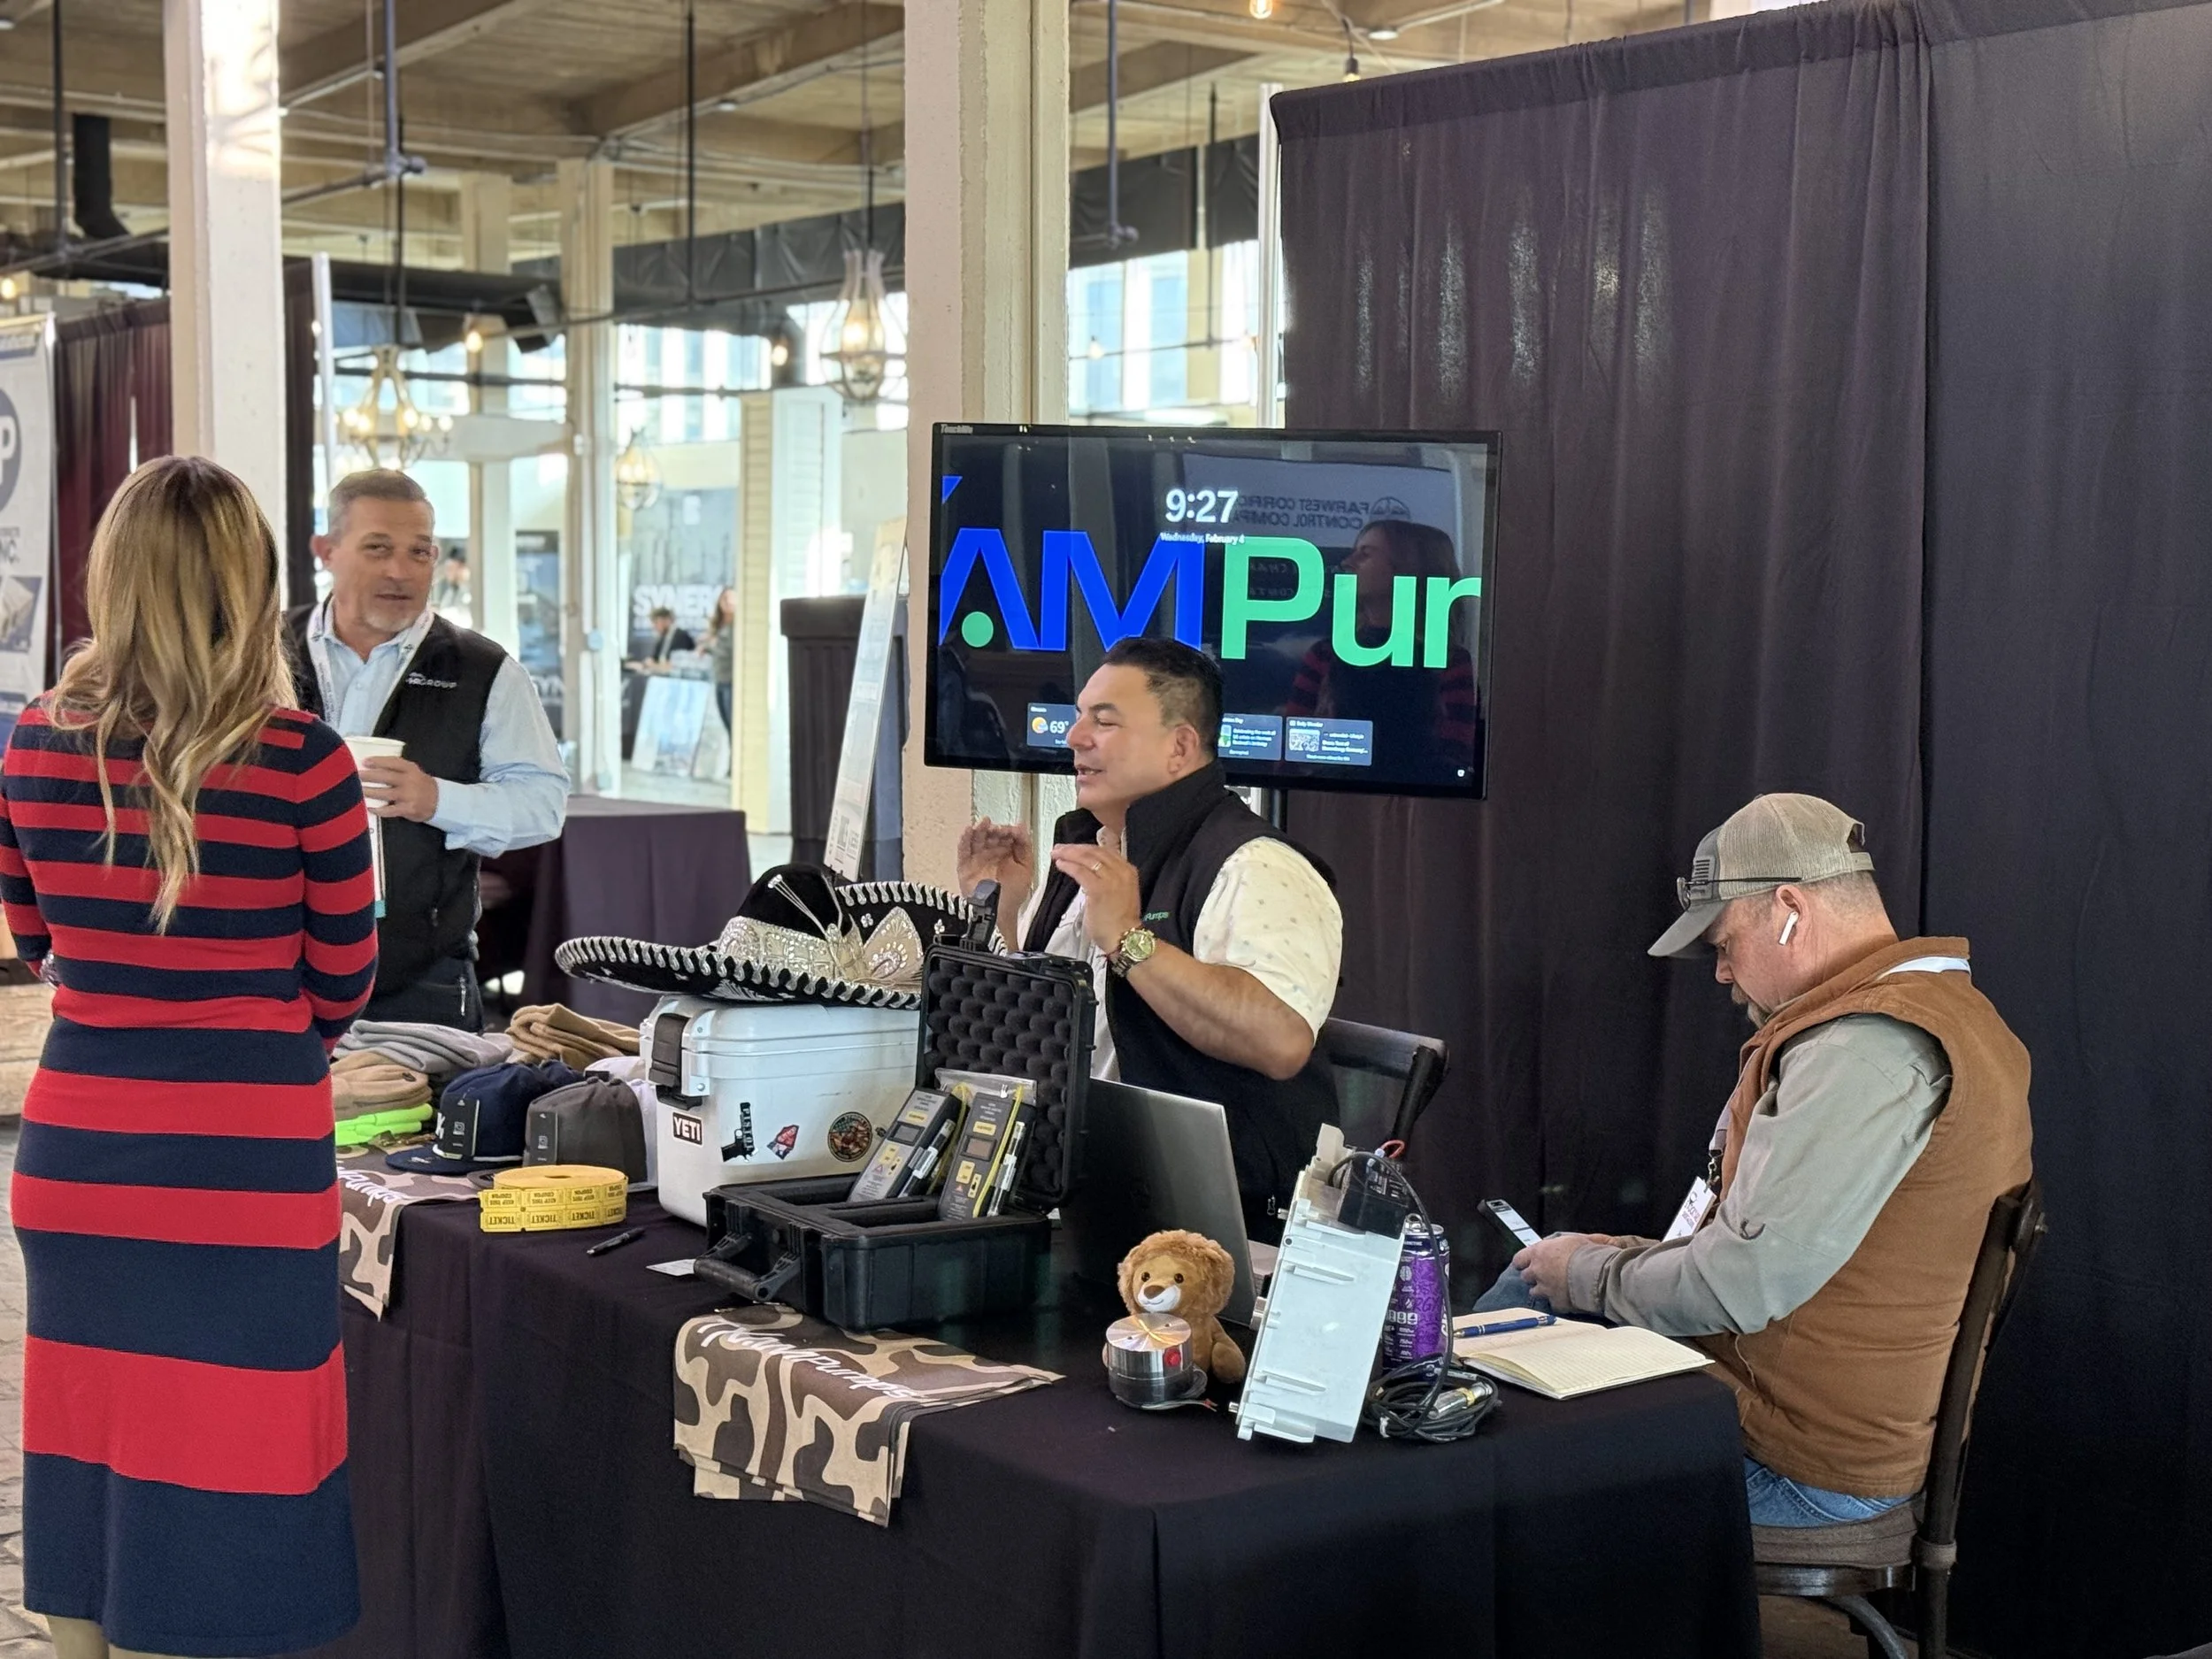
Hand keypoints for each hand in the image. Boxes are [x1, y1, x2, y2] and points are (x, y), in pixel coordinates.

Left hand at [360, 756, 440, 823]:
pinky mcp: (407, 809)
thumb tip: (371, 766)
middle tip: (356, 776)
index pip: (392, 762)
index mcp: (410, 769)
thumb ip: (396, 769)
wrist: (438, 801)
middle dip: (369, 776)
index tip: (365, 762)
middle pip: (385, 777)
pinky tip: (369, 808)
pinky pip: (389, 810)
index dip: (378, 761)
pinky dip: (378, 810)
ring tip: (358, 791)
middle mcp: (409, 781)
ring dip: (369, 792)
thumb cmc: (419, 784)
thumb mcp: (413, 772)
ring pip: (384, 793)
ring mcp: (408, 796)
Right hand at [955, 818, 1033, 903]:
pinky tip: (968, 830)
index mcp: (1005, 852)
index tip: (1012, 830)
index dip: (1008, 831)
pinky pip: (963, 850)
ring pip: (976, 839)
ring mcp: (977, 859)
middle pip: (989, 835)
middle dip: (994, 830)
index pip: (1005, 835)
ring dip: (980, 829)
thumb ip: (1024, 846)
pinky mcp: (965, 866)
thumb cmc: (1012, 895)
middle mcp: (990, 854)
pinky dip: (964, 839)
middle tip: (999, 829)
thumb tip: (1021, 827)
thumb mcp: (1025, 867)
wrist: (1000, 913)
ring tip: (984, 823)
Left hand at [1050, 839, 1141, 958]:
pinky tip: (1060, 865)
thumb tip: (1092, 872)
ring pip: (1086, 858)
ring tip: (1057, 853)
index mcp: (1128, 871)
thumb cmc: (1120, 921)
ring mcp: (1111, 879)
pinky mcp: (1098, 889)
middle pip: (1095, 851)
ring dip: (1069, 854)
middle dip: (1075, 848)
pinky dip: (1069, 866)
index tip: (1074, 848)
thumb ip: (1110, 879)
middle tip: (1060, 848)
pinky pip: (1080, 872)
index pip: (1105, 851)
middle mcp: (1121, 871)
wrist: (1125, 937)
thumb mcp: (1120, 893)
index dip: (1086, 848)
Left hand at [1511, 1231, 1609, 1307]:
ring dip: (1542, 1290)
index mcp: (1540, 1252)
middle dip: (1533, 1276)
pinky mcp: (1556, 1303)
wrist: (1597, 1274)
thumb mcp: (1573, 1239)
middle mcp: (1538, 1271)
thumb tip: (1563, 1242)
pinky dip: (1558, 1301)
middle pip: (1526, 1276)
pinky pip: (1553, 1304)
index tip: (1524, 1264)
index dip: (1522, 1262)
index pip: (1519, 1258)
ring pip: (1534, 1292)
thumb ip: (1562, 1242)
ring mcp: (1545, 1288)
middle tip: (1544, 1275)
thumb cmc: (1587, 1253)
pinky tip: (1566, 1298)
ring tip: (1554, 1288)